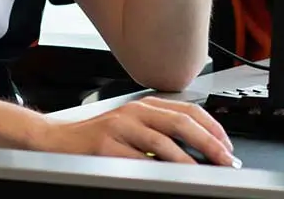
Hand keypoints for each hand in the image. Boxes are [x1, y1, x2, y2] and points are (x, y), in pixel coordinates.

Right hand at [38, 95, 239, 165]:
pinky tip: (167, 178)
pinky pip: (137, 160)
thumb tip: (198, 147)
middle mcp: (135, 112)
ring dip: (188, 161)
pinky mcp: (105, 146)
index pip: (188, 111)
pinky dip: (155, 170)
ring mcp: (119, 127)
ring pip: (163, 143)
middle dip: (208, 143)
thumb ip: (160, 129)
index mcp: (145, 105)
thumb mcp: (132, 125)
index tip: (226, 145)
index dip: (212, 127)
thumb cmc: (97, 137)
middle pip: (181, 124)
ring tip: (202, 173)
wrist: (56, 140)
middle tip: (224, 159)